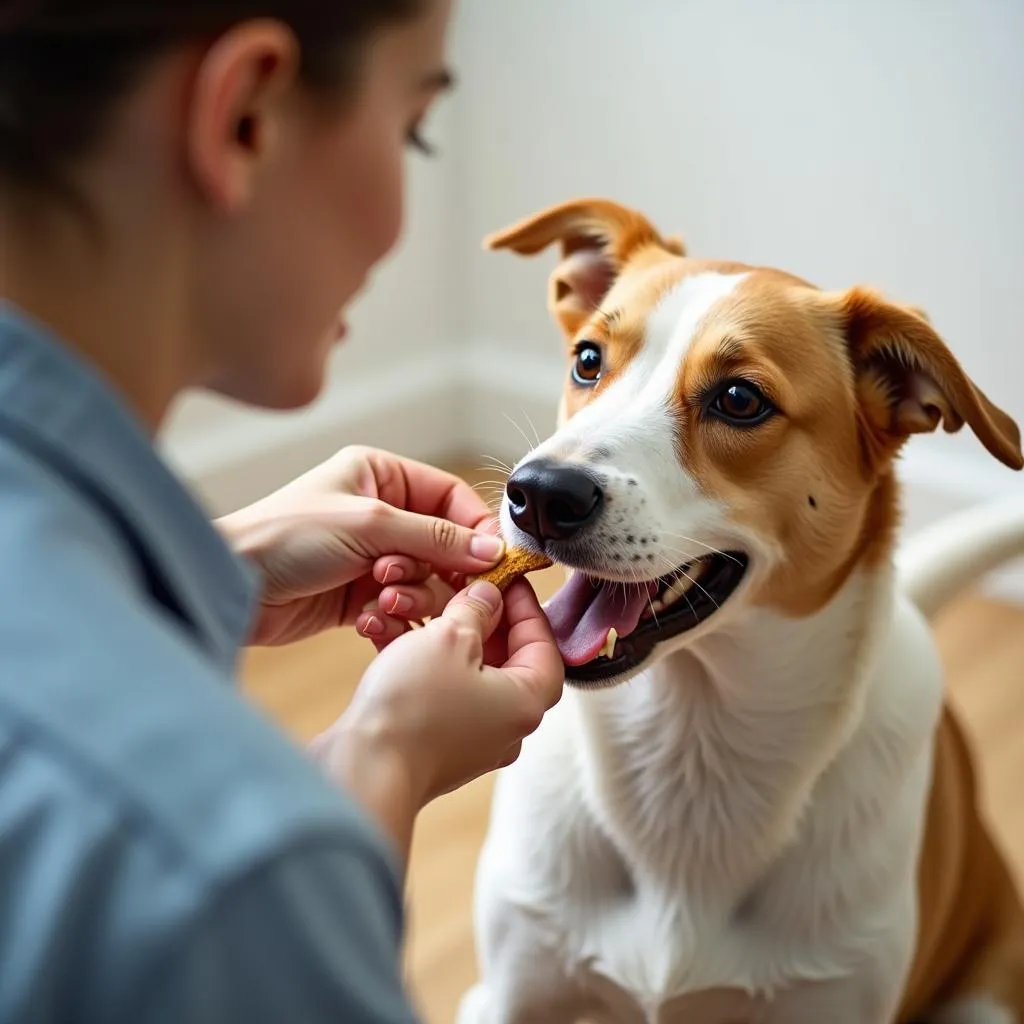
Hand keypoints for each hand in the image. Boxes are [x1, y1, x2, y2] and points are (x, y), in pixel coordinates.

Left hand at [217, 447, 504, 644]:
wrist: (233, 585)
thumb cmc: (285, 536)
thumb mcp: (368, 525)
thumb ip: (435, 537)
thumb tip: (491, 549)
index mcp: (381, 475)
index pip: (451, 498)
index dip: (476, 529)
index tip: (493, 561)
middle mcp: (381, 513)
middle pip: (445, 545)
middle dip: (437, 570)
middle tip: (423, 586)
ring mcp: (373, 556)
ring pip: (427, 581)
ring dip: (412, 597)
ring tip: (384, 601)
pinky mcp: (363, 596)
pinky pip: (403, 608)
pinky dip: (394, 618)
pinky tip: (371, 622)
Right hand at [309, 578, 563, 860]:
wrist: (363, 771)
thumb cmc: (414, 707)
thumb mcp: (449, 638)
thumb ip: (476, 609)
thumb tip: (488, 595)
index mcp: (526, 702)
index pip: (543, 644)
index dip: (524, 605)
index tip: (503, 578)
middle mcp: (507, 727)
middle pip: (507, 658)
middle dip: (481, 619)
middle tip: (462, 590)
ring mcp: (472, 740)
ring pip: (467, 673)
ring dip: (445, 637)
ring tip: (420, 608)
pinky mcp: (436, 746)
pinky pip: (439, 693)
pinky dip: (423, 664)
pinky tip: (393, 636)